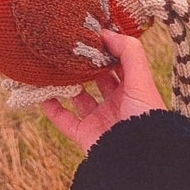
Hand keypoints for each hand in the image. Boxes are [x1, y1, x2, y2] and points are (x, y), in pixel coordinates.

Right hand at [41, 30, 165, 151]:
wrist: (140, 156)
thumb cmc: (147, 116)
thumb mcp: (142, 79)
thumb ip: (129, 52)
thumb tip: (107, 32)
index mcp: (133, 91)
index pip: (119, 65)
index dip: (107, 50)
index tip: (91, 35)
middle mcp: (117, 104)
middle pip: (97, 80)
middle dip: (84, 65)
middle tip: (69, 47)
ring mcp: (100, 120)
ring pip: (79, 98)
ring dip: (66, 85)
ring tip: (53, 67)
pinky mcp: (85, 135)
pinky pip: (64, 120)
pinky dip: (52, 108)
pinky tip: (42, 93)